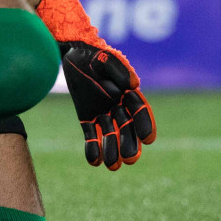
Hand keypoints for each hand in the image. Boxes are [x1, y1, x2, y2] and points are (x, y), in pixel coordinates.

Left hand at [35, 0, 156, 169]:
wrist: (71, 53)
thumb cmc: (92, 53)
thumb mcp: (105, 58)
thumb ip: (119, 70)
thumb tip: (134, 84)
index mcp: (127, 92)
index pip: (140, 111)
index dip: (145, 125)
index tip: (149, 139)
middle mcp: (118, 105)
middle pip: (127, 128)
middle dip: (129, 144)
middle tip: (130, 160)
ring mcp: (103, 112)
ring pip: (110, 135)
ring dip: (112, 150)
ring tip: (113, 167)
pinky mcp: (88, 117)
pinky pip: (91, 135)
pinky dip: (93, 149)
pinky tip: (94, 161)